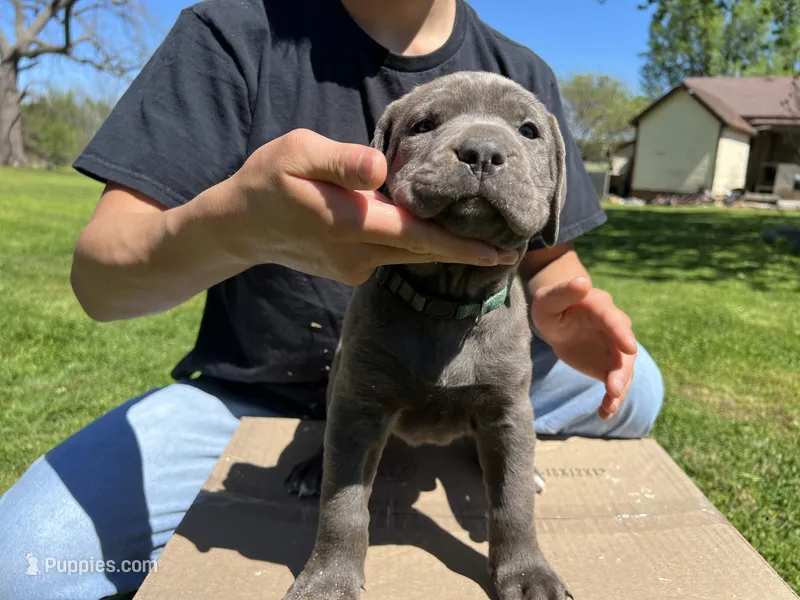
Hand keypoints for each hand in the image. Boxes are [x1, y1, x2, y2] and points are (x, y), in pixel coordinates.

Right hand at [215, 129, 517, 283]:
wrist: (240, 226)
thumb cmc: (268, 181)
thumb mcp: (297, 153)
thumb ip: (342, 161)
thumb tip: (380, 169)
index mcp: (351, 223)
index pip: (419, 236)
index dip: (462, 246)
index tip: (502, 252)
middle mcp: (358, 254)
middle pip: (423, 252)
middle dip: (465, 252)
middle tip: (509, 248)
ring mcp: (354, 267)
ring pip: (408, 255)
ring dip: (440, 248)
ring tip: (477, 239)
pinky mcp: (349, 270)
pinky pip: (391, 256)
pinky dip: (412, 245)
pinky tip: (422, 230)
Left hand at [531, 277, 637, 419]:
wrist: (556, 321)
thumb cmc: (551, 306)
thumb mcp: (549, 300)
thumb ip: (564, 292)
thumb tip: (583, 281)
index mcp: (599, 306)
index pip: (612, 319)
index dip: (620, 333)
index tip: (629, 348)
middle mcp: (614, 327)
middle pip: (623, 348)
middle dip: (622, 369)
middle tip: (615, 388)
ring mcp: (615, 347)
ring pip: (623, 369)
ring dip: (619, 388)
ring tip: (610, 406)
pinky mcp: (610, 365)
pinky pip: (615, 383)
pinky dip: (613, 399)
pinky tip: (605, 413)